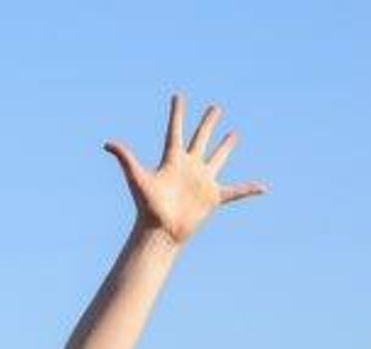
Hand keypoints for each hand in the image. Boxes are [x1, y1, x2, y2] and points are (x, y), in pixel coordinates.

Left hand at [105, 94, 263, 244]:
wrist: (160, 231)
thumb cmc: (147, 206)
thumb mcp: (137, 178)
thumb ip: (125, 158)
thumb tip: (107, 143)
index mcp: (172, 160)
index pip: (174, 131)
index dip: (176, 113)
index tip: (178, 96)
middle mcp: (189, 167)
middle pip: (200, 139)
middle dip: (207, 123)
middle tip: (215, 107)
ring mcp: (202, 181)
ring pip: (217, 159)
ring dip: (226, 147)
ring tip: (233, 134)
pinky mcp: (212, 196)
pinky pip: (235, 191)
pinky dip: (249, 189)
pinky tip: (263, 188)